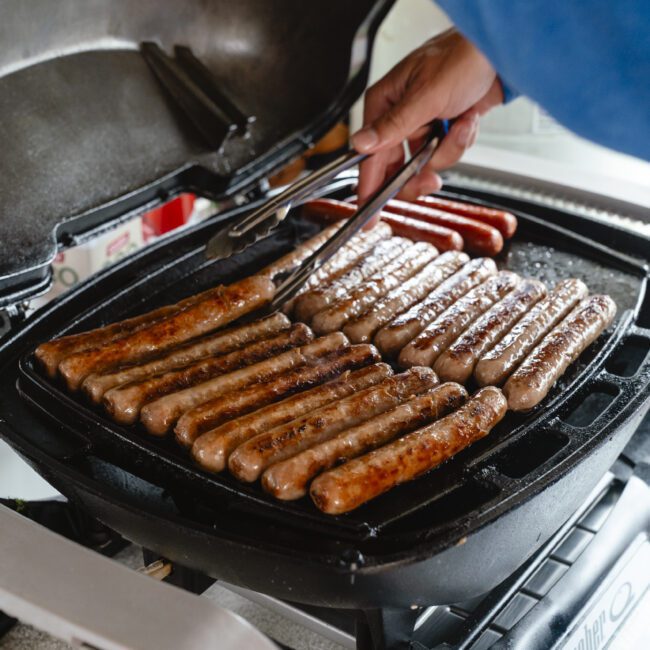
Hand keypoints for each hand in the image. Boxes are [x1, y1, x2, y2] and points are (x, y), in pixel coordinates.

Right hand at [352, 29, 503, 206]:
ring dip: (448, 148)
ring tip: (461, 123)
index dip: (369, 188)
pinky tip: (467, 118)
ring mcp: (420, 126)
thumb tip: (361, 144)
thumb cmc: (461, 58)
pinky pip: (444, 155)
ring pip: (425, 164)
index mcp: (383, 105)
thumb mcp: (426, 96)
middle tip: (430, 181)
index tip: (370, 214)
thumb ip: (394, 125)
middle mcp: (398, 118)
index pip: (370, 156)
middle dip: (420, 172)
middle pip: (396, 167)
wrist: (498, 55)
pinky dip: (460, 140)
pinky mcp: (440, 131)